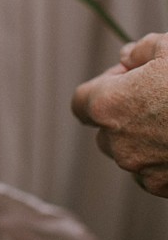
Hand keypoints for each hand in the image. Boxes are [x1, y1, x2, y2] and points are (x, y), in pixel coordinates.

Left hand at [72, 33, 167, 196]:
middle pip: (105, 128)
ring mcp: (142, 170)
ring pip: (130, 153)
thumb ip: (141, 50)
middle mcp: (118, 143)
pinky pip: (153, 173)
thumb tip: (129, 56)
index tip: (129, 77)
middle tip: (157, 96)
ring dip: (144, 138)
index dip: (104, 86)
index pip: (81, 101)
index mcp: (108, 106)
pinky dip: (164, 160)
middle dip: (124, 112)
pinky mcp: (166, 189)